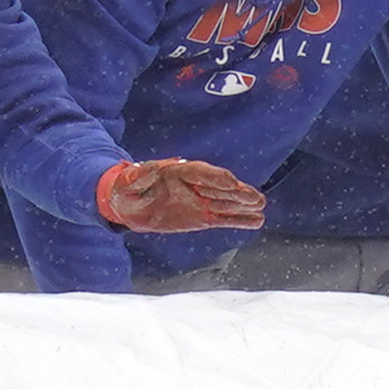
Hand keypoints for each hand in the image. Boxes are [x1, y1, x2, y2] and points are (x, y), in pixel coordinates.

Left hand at [96, 157, 269, 235]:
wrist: (128, 205)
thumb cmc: (127, 189)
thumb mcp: (127, 182)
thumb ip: (138, 176)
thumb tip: (147, 167)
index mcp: (179, 172)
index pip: (202, 173)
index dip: (217, 177)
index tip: (231, 182)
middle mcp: (194, 185)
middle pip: (220, 188)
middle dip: (238, 192)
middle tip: (256, 197)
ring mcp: (200, 201)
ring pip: (226, 203)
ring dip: (244, 206)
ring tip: (261, 207)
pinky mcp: (202, 217)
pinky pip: (223, 218)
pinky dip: (240, 220)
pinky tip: (257, 221)